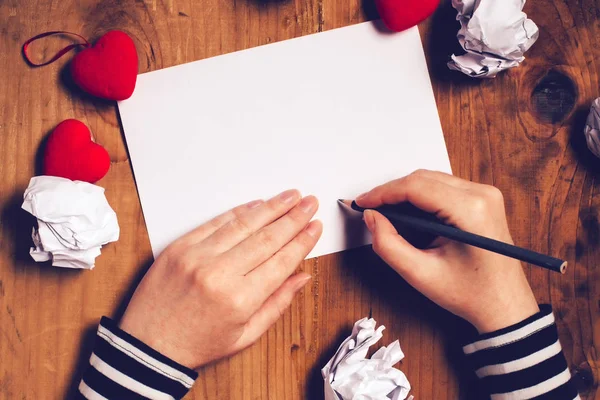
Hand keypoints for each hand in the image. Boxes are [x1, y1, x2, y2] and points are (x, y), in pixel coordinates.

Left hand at [119, 190, 321, 368]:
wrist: (148, 345)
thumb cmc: (198, 343)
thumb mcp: (245, 336)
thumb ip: (277, 304)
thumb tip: (302, 276)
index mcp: (240, 300)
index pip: (282, 261)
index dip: (303, 241)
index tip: (316, 226)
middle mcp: (220, 273)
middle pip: (267, 238)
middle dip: (293, 218)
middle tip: (310, 203)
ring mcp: (198, 256)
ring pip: (243, 224)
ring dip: (271, 207)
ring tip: (291, 196)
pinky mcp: (181, 246)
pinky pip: (216, 222)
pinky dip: (239, 211)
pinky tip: (257, 204)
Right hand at [356, 170, 538, 332]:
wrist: (504, 305)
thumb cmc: (469, 294)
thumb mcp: (420, 274)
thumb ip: (388, 244)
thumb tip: (371, 217)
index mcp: (471, 210)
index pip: (415, 187)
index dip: (382, 193)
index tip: (361, 203)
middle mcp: (482, 194)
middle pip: (423, 178)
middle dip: (391, 192)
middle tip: (369, 209)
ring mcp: (486, 194)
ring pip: (431, 180)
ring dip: (405, 194)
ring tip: (385, 213)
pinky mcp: (483, 199)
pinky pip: (443, 187)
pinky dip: (420, 197)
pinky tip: (407, 214)